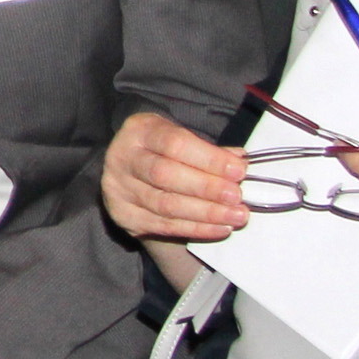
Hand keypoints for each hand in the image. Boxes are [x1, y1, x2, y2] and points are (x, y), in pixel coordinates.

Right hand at [103, 109, 252, 242]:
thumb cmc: (162, 152)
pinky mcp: (123, 216)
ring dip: (206, 213)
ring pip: (165, 205)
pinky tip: (219, 228)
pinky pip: (164, 226)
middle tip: (237, 197)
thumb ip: (209, 151)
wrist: (130, 172)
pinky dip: (196, 229)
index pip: (175, 143)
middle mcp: (122, 157)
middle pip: (165, 175)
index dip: (208, 159)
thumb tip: (240, 162)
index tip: (238, 171)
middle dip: (207, 188)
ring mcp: (119, 189)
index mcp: (139, 130)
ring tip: (236, 216)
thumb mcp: (181, 140)